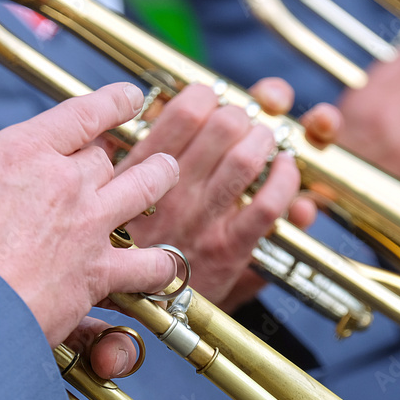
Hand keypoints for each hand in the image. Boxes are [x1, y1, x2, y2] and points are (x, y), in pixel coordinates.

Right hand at [0, 83, 179, 345]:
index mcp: (25, 153)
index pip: (85, 113)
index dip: (114, 102)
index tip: (130, 98)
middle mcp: (67, 183)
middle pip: (111, 155)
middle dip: (120, 154)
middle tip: (127, 154)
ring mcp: (90, 227)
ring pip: (148, 188)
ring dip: (160, 179)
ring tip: (167, 174)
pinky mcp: (100, 273)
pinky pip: (152, 265)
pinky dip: (164, 266)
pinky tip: (167, 264)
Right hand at [116, 79, 315, 310]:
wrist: (138, 305)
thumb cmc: (127, 242)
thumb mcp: (113, 191)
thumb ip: (126, 151)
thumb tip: (144, 112)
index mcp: (138, 173)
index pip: (182, 111)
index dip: (207, 94)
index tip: (211, 99)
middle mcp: (170, 195)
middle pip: (222, 127)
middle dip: (241, 114)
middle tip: (242, 122)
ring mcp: (201, 221)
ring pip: (245, 159)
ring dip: (265, 139)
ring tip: (265, 139)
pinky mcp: (228, 249)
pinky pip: (267, 204)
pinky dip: (285, 179)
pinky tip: (286, 168)